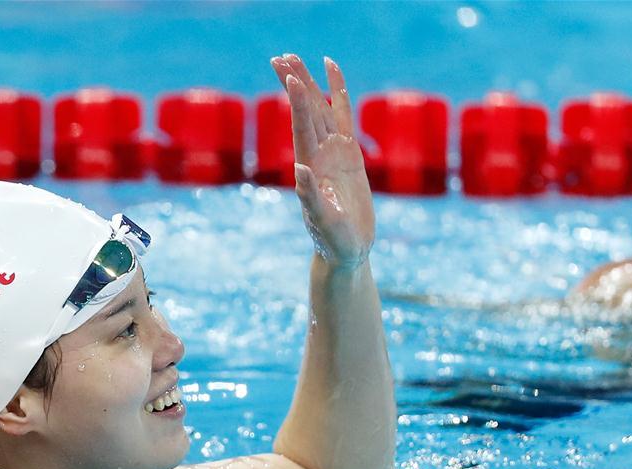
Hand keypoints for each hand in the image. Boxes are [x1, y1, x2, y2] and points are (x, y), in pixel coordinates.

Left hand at [271, 54, 374, 269]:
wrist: (347, 250)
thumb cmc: (333, 241)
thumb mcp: (323, 222)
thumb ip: (311, 198)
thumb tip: (300, 170)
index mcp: (309, 168)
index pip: (302, 128)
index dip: (298, 103)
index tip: (289, 77)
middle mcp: (317, 155)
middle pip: (306, 112)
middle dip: (295, 84)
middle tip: (281, 56)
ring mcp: (333, 152)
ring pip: (321, 110)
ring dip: (310, 84)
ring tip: (297, 58)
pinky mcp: (349, 155)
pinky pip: (343, 117)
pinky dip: (339, 95)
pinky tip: (334, 74)